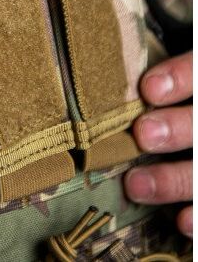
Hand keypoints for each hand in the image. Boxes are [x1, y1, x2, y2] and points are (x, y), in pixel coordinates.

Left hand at [125, 51, 192, 237]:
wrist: (190, 121)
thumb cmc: (167, 92)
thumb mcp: (167, 75)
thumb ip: (149, 75)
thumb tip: (95, 61)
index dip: (181, 77)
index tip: (148, 89)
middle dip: (178, 129)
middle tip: (142, 134)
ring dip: (175, 179)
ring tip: (136, 185)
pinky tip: (181, 223)